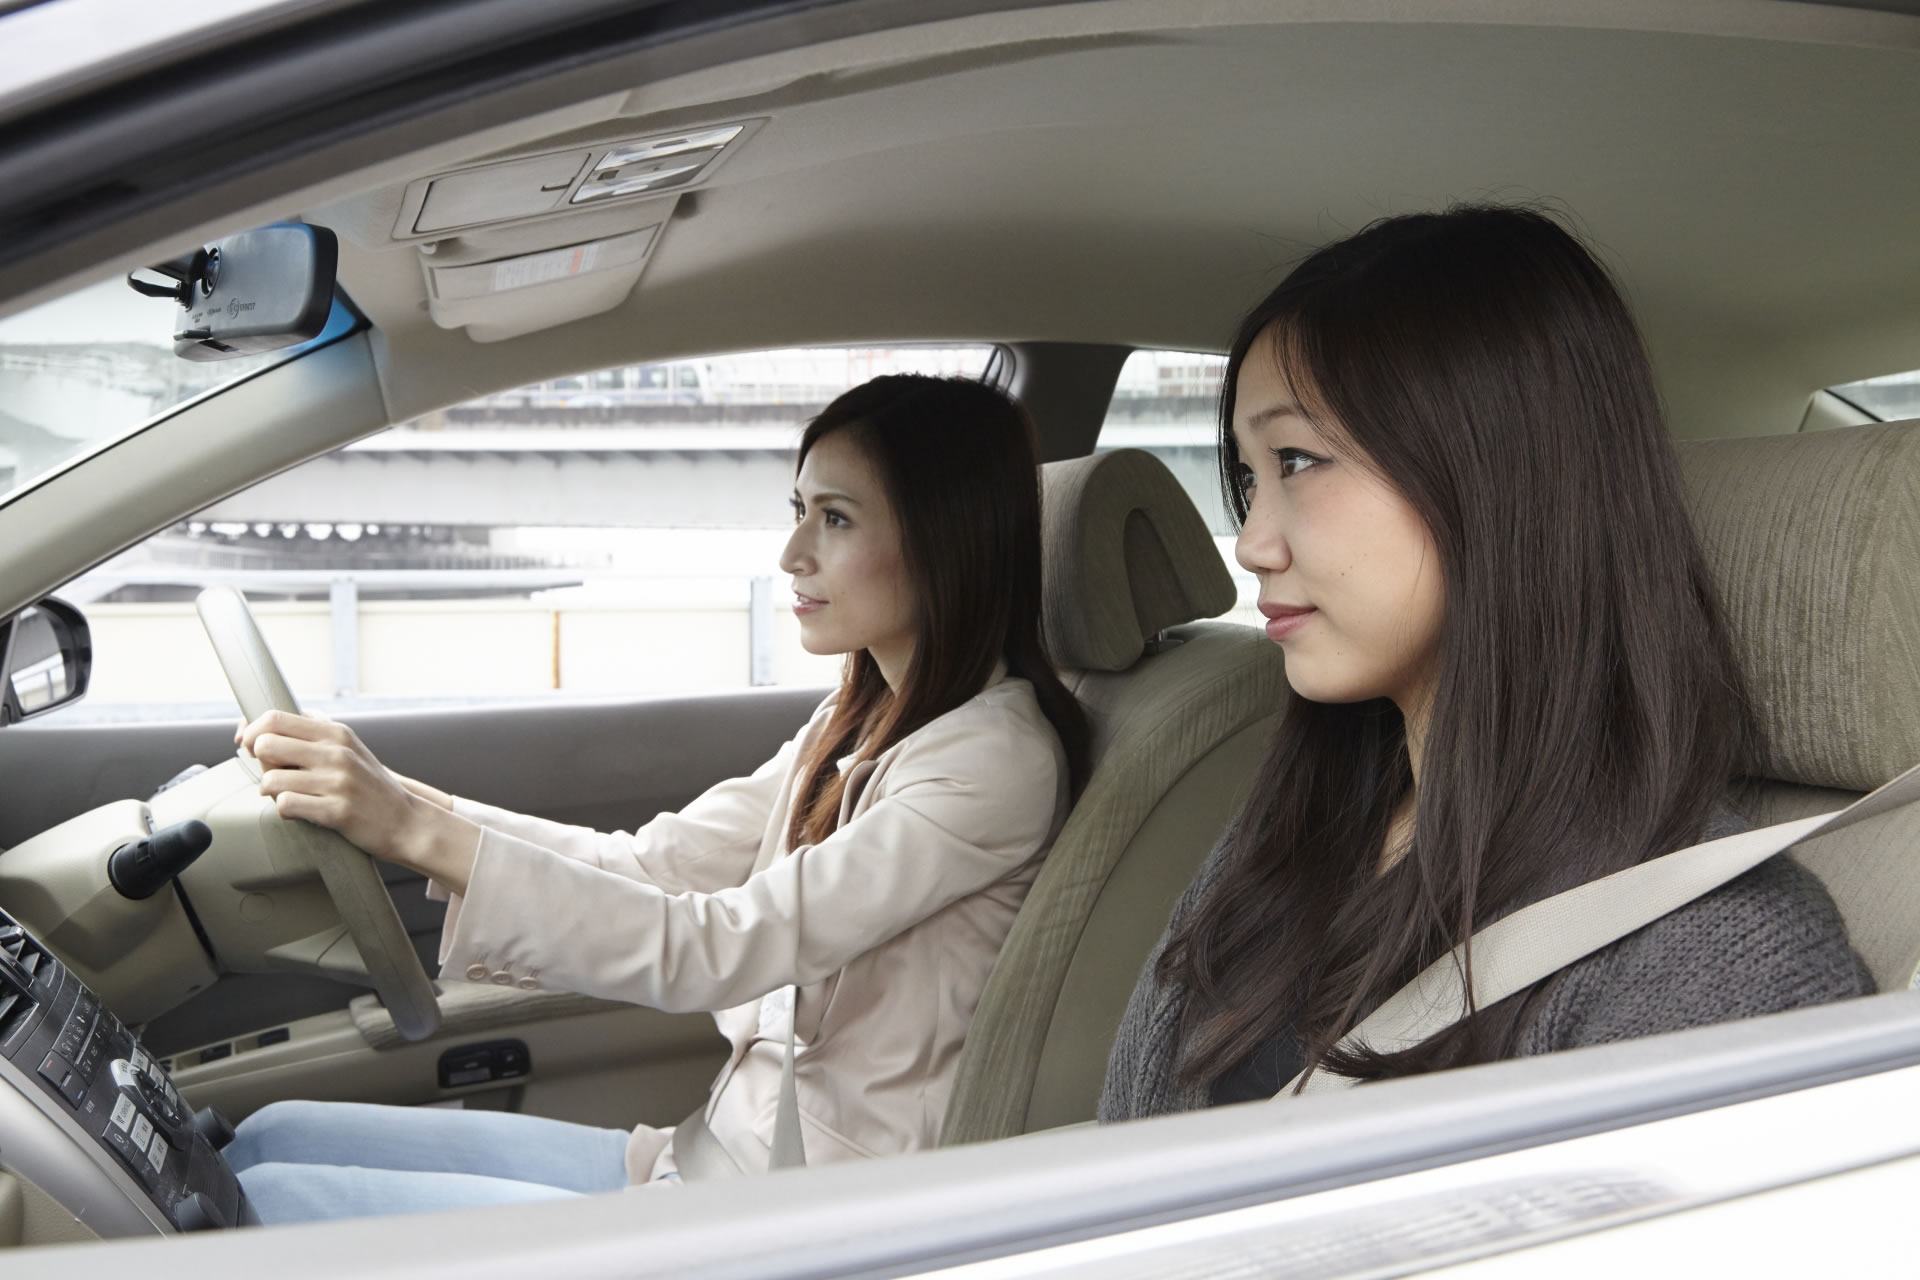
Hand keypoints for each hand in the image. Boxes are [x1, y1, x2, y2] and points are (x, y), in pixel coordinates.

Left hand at [236, 711, 479, 889]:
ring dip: (272, 792)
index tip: (249, 745)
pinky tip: (300, 811)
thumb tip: (261, 722)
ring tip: (289, 795)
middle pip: (266, 744)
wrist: (406, 821)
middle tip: (275, 774)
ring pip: (270, 780)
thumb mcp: (348, 747)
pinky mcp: (337, 811)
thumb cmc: (369, 786)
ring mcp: (338, 781)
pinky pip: (286, 805)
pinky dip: (285, 810)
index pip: (275, 717)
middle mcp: (337, 752)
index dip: (252, 731)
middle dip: (261, 763)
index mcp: (336, 732)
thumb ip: (312, 732)